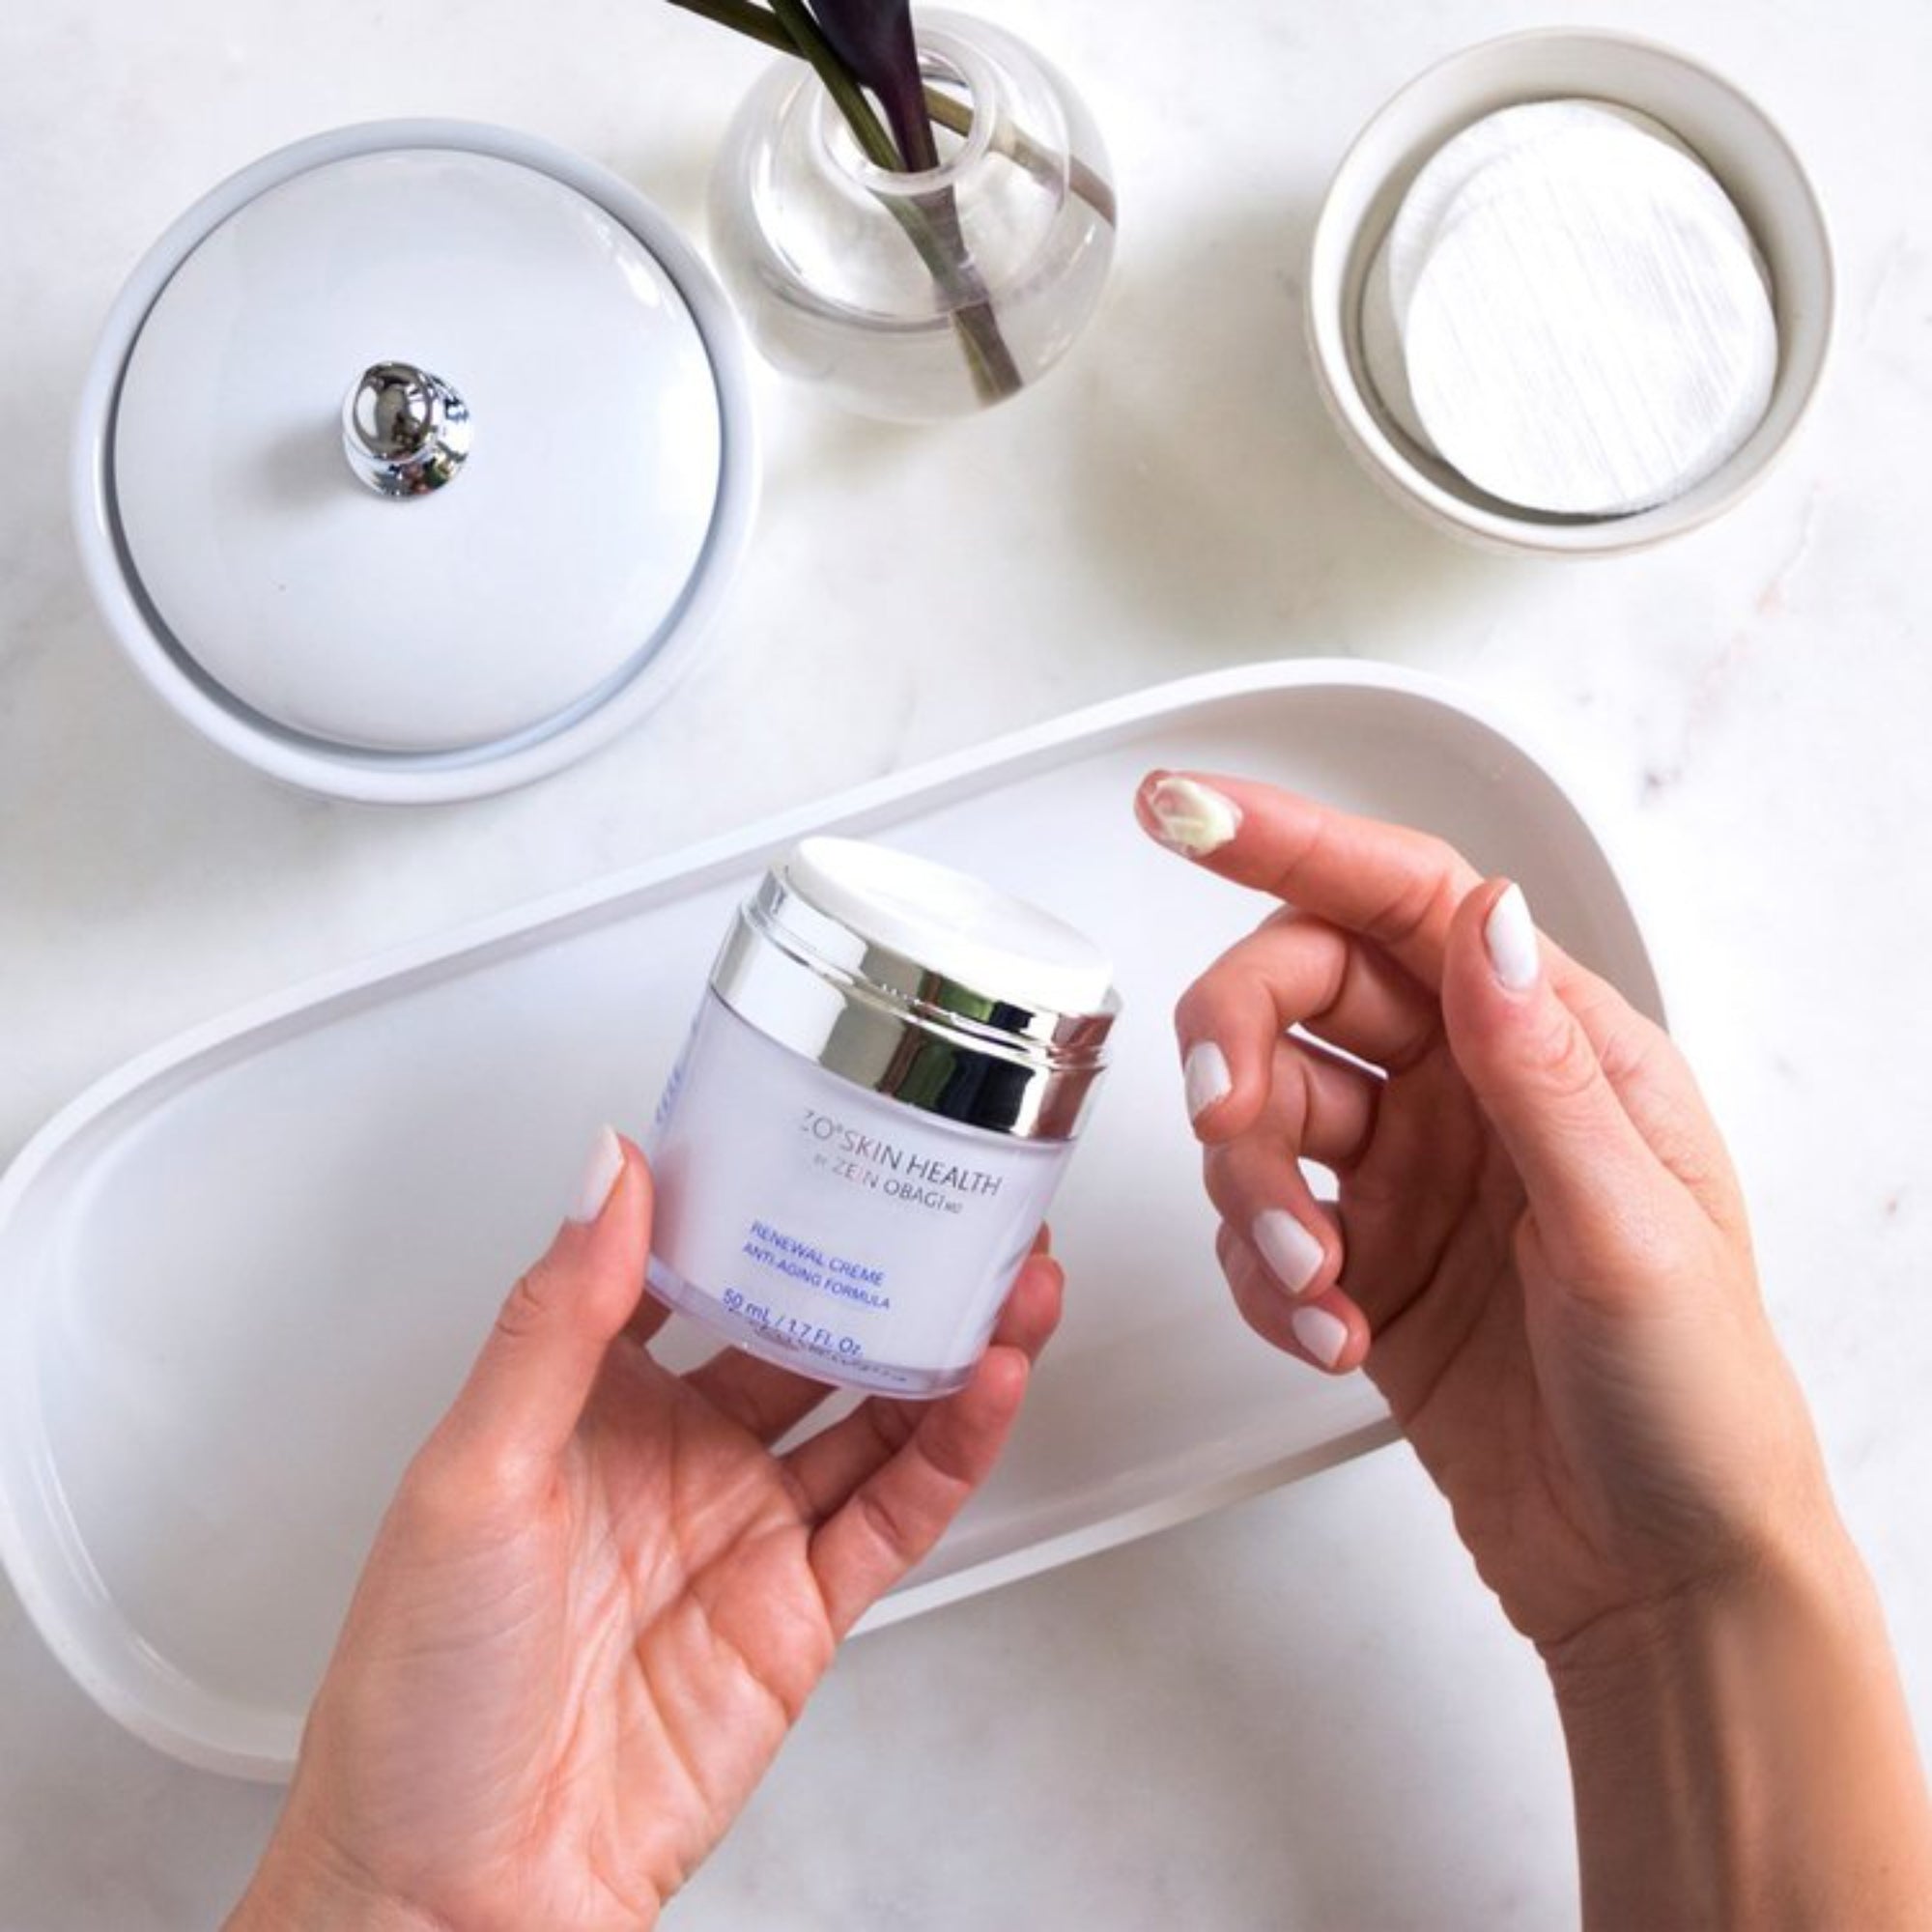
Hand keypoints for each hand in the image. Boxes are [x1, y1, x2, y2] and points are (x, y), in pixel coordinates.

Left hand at [230, 1134, 1061, 1931]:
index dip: (761, 1197)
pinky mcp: (802, 1610)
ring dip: (947, 1338)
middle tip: (948, 1194)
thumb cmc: (420, 1701)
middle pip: (806, 1327)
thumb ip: (556, 1319)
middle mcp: (677, 1455)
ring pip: (874, 1407)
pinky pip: (896, 1507)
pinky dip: (955, 1442)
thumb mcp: (472, 1475)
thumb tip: (603, 1173)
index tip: (820, 1129)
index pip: (692, 1266)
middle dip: (882, 1260)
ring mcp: (747, 1529)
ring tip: (1010, 1272)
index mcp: (586, 1402)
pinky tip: (990, 1379)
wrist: (456, 1895)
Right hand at [1139, 773, 1931, 1922]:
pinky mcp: (1360, 1262)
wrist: (1657, 1574)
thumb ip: (1538, 1066)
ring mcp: (1409, 1179)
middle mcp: (1470, 1095)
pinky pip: (1257, 1228)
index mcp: (1555, 1046)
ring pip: (1261, 1117)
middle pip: (1298, 997)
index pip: (1405, 900)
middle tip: (1226, 1120)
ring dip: (1251, 1195)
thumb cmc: (1694, 1404)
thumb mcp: (1631, 1227)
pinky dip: (1262, 1276)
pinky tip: (1325, 1329)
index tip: (1188, 810)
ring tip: (1310, 1277)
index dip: (1289, 841)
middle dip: (1237, 1052)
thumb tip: (1486, 922)